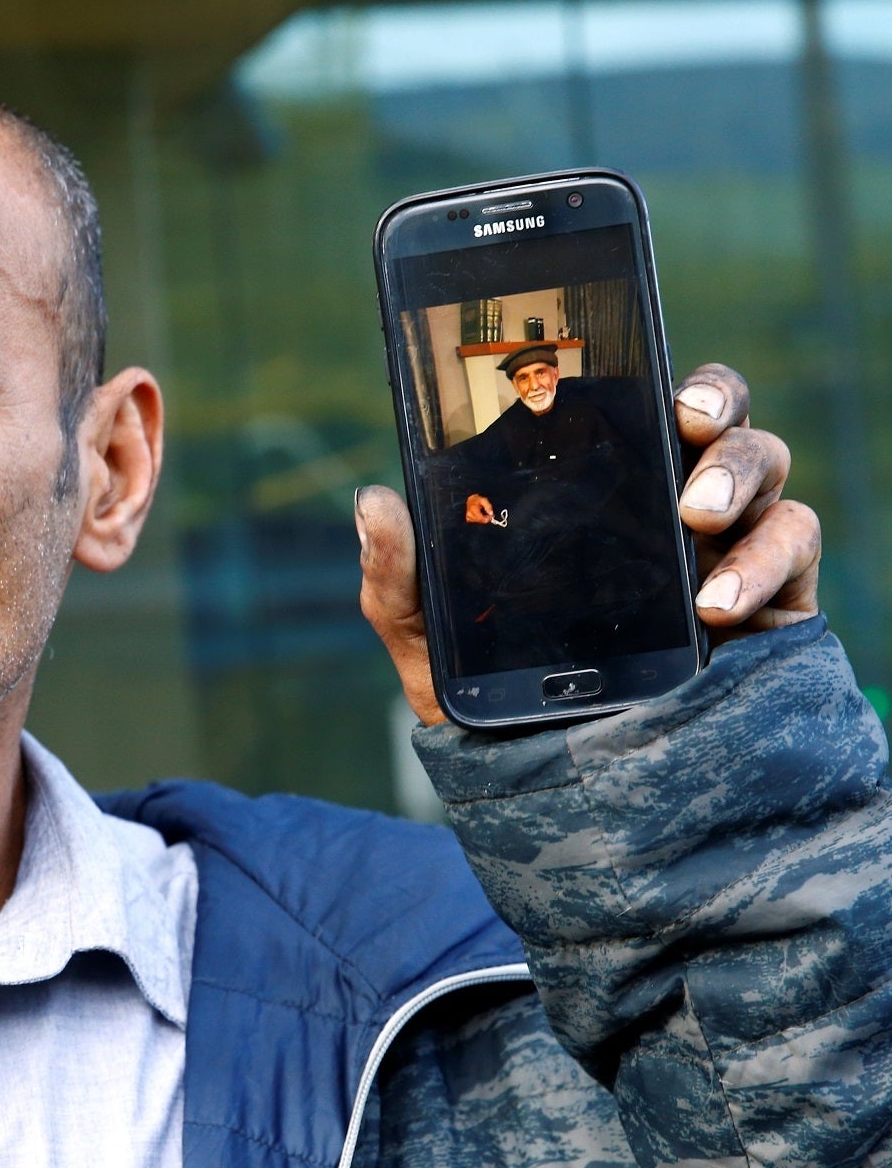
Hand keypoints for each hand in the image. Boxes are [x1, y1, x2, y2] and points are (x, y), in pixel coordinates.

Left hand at [358, 362, 821, 725]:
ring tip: (694, 517)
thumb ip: (399, 579)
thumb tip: (373, 501)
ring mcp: (725, 553)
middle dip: (714, 402)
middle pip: (716, 422)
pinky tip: (714, 602)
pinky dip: (764, 564)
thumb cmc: (498, 706)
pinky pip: (793, 551)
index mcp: (598, 500)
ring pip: (767, 471)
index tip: (631, 372)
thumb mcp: (433, 643)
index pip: (636, 412)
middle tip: (685, 423)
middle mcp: (670, 512)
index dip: (646, 376)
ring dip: (740, 475)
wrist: (554, 795)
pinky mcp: (769, 607)